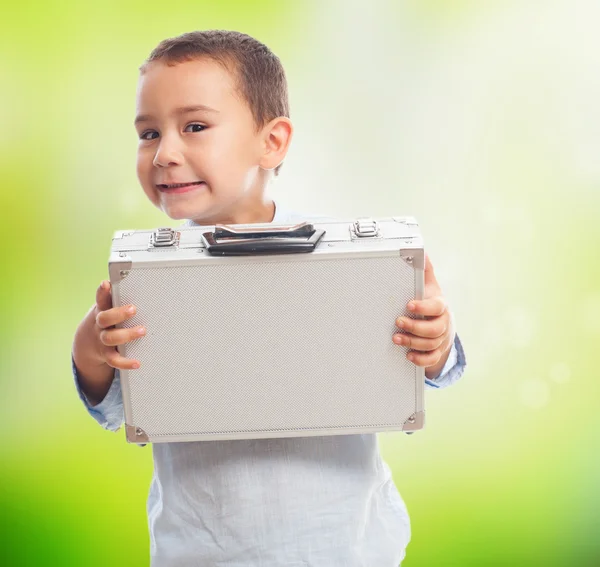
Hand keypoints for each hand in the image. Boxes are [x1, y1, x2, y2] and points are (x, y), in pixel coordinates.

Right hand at [92, 280, 144, 369]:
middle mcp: (100, 325)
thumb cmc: (108, 319)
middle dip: (118, 314)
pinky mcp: (106, 354)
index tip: (106, 284)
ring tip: (142, 330)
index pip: (101, 299)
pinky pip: (114, 360)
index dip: (102, 292)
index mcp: (102, 310)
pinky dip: (125, 362)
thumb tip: (142, 283)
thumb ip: (119, 299)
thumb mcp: (108, 308)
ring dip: (126, 335)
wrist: (88, 342)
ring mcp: (102, 340)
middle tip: (133, 309)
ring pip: (110, 338)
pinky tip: (137, 363)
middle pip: (104, 318)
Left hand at [392, 254, 453, 378]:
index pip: (436, 307)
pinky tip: (408, 355)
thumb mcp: (429, 285)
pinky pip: (431, 359)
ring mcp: (441, 339)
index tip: (409, 305)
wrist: (443, 323)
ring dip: (412, 342)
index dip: (423, 308)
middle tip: (398, 322)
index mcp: (440, 306)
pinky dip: (420, 359)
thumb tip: (422, 251)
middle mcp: (442, 323)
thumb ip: (425, 270)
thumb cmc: (432, 302)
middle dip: (415, 327)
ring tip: (396, 338)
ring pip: (430, 344)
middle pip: (434, 329)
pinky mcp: (437, 351)